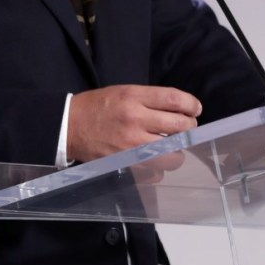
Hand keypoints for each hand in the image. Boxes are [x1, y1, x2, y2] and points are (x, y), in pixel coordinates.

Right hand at [67, 84, 201, 162]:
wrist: (69, 125)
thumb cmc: (97, 107)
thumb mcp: (122, 91)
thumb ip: (149, 99)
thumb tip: (179, 110)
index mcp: (133, 97)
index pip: (175, 100)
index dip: (191, 105)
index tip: (195, 109)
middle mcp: (135, 119)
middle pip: (180, 126)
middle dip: (189, 127)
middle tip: (186, 127)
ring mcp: (132, 144)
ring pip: (174, 154)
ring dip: (178, 151)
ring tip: (172, 146)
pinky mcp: (126, 163)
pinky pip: (157, 172)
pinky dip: (160, 168)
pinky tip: (155, 160)